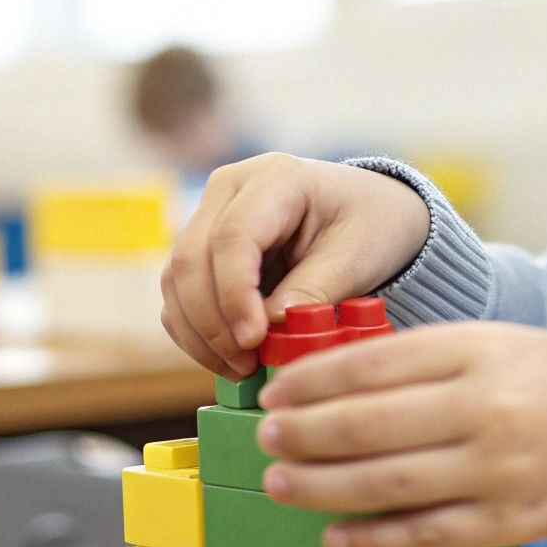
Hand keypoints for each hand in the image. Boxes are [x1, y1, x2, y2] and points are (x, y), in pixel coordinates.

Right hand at [161, 154, 430, 379]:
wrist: (369, 212)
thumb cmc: (369, 226)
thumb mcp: (357, 256)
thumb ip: (314, 289)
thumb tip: (270, 326)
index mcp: (276, 177)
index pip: (233, 237)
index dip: (234, 295)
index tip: (253, 341)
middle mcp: (230, 189)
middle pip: (192, 258)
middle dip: (212, 322)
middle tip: (245, 365)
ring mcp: (209, 216)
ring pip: (177, 280)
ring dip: (199, 333)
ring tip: (241, 368)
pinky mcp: (202, 249)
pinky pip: (180, 295)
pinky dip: (195, 332)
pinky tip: (228, 359)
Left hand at [255, 322, 546, 546]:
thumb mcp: (503, 343)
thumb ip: (427, 359)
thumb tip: (334, 382)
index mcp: (481, 349)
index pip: (371, 363)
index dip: (310, 382)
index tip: (274, 391)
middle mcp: (487, 408)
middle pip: (366, 426)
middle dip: (301, 434)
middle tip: (265, 438)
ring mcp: (499, 471)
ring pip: (385, 483)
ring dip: (319, 486)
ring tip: (279, 483)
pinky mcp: (510, 523)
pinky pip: (424, 535)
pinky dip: (372, 537)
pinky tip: (335, 535)